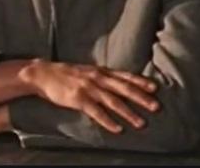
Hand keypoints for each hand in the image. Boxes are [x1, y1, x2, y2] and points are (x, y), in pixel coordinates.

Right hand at [22, 60, 158, 133]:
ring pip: (113, 102)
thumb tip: (118, 82)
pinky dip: (108, 121)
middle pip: (123, 89)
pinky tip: (118, 129)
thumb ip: (102, 76)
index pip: (125, 76)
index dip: (140, 82)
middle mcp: (97, 78)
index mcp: (100, 71)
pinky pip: (97, 112)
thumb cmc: (66, 74)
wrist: (43, 74)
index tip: (155, 88)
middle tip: (156, 107)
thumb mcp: (87, 71)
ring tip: (141, 123)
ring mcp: (88, 88)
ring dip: (129, 113)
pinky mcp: (78, 99)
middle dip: (141, 98)